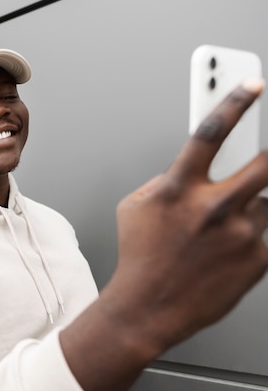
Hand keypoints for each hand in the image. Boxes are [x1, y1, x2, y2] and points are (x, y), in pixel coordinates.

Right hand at [110, 78, 267, 348]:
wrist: (147, 308)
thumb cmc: (140, 256)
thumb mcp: (136, 207)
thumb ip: (165, 180)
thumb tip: (194, 168)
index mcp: (178, 189)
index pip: (211, 131)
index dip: (234, 99)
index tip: (252, 82)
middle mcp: (213, 207)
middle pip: (264, 161)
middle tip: (266, 148)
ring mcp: (240, 234)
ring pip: (267, 200)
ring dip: (252, 204)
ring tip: (223, 223)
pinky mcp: (257, 260)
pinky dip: (253, 234)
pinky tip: (227, 248)